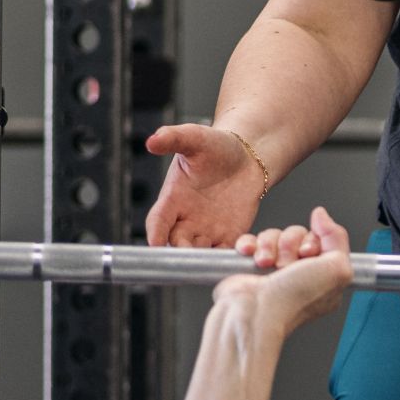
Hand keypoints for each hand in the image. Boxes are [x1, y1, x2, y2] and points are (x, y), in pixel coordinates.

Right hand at [144, 122, 266, 247]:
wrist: (247, 157)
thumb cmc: (216, 146)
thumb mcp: (195, 138)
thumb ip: (174, 138)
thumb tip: (152, 140)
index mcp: (173, 198)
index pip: (158, 220)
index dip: (155, 232)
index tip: (155, 243)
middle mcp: (186, 219)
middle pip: (176, 242)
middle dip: (180, 251)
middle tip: (187, 256)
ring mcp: (206, 230)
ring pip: (199, 253)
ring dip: (202, 259)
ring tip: (209, 262)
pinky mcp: (228, 236)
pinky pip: (225, 253)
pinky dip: (227, 258)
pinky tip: (234, 256)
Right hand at [211, 207, 354, 334]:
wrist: (255, 313)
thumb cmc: (294, 300)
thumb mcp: (337, 268)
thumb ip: (338, 238)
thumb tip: (321, 215)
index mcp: (323, 277)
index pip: (321, 239)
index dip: (313, 241)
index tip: (308, 254)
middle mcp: (299, 274)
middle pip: (296, 234)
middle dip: (290, 244)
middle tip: (287, 265)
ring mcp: (273, 271)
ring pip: (273, 235)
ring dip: (269, 245)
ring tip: (267, 265)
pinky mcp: (250, 268)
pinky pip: (252, 241)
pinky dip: (250, 245)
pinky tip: (251, 256)